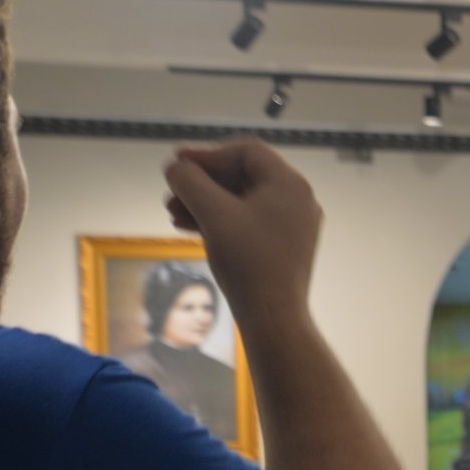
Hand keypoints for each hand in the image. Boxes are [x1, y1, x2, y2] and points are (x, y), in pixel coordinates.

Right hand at [162, 140, 321, 329]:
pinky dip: (220, 220)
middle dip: (202, 183)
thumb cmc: (249, 262)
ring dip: (205, 202)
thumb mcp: (213, 213)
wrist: (272, 316)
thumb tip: (176, 167)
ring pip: (242, 201)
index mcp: (290, 185)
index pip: (246, 152)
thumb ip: (190, 182)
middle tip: (171, 192)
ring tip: (172, 213)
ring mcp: (293, 225)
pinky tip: (189, 228)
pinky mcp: (284, 246)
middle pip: (242, 176)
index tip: (178, 162)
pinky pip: (248, 221)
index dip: (208, 154)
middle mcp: (298, 201)